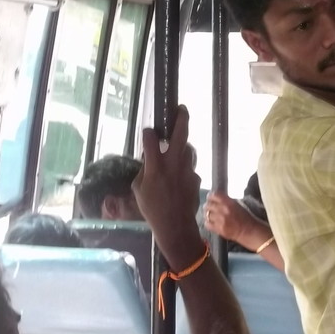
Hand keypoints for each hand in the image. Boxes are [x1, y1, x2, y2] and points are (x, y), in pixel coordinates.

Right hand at [133, 106, 203, 253]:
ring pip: (188, 149)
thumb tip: (149, 160)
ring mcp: (187, 169)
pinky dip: (184, 169)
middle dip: (182, 118)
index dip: (149, 133)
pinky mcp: (196, 177)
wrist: (175, 225)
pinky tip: (178, 180)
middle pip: (180, 133)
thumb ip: (144, 170)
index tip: (149, 134)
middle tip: (181, 109)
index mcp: (155, 165)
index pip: (151, 138)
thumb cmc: (152, 208)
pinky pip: (189, 167)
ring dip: (182, 147)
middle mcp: (173, 163)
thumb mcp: (138, 188)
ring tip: (175, 151)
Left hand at [204, 191, 267, 247]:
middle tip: (209, 208)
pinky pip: (207, 224)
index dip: (210, 196)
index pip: (214, 195)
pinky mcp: (218, 229)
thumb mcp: (237, 205)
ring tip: (211, 216)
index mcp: (229, 202)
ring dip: (208, 215)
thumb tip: (216, 199)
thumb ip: (226, 201)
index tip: (210, 198)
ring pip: (206, 214)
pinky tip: (211, 223)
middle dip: (208, 206)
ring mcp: (220, 220)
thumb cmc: (244, 217)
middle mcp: (223, 210)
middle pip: (208, 205)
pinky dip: (208, 223)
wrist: (249, 230)